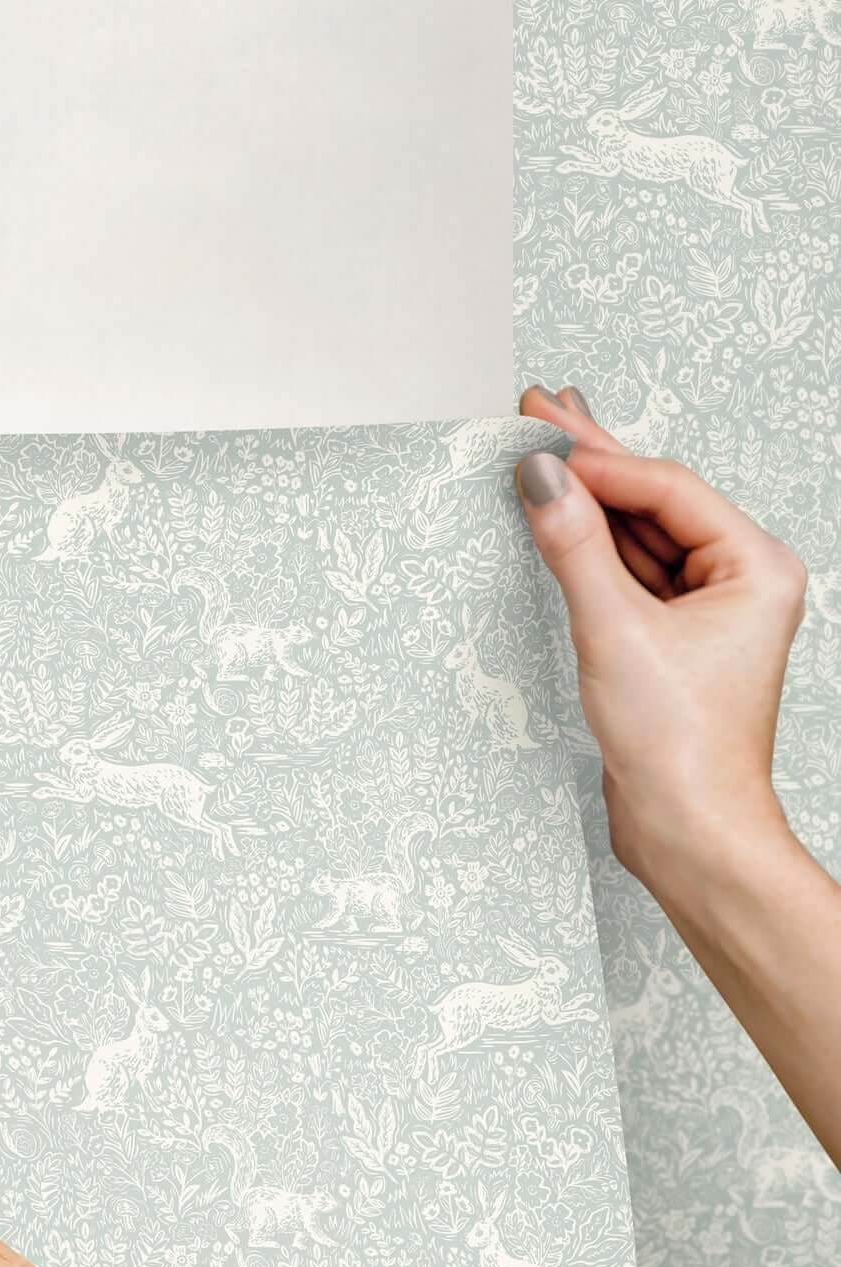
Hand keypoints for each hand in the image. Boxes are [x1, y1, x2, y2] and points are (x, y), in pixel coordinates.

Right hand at [512, 384, 807, 894]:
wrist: (688, 831)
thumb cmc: (679, 746)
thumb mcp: (614, 632)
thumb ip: (573, 548)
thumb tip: (540, 478)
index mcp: (754, 567)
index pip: (665, 490)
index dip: (598, 459)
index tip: (538, 431)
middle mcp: (738, 582)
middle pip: (653, 503)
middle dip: (593, 461)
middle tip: (538, 409)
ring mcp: (704, 614)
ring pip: (636, 538)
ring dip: (585, 501)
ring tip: (539, 453)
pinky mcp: (669, 644)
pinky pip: (625, 578)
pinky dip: (587, 550)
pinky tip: (558, 521)